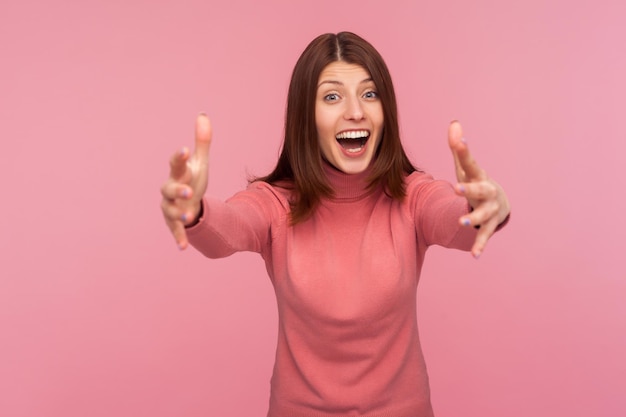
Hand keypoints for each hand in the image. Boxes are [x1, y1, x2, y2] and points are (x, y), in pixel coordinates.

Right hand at [161, 114, 211, 249]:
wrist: (187, 204)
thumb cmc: (191, 180)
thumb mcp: (199, 163)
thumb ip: (202, 142)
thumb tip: (203, 115)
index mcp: (178, 174)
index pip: (175, 163)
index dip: (178, 157)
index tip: (184, 149)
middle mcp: (170, 190)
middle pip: (169, 188)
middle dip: (178, 189)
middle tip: (189, 190)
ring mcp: (170, 207)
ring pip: (169, 210)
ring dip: (178, 213)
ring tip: (188, 215)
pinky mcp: (174, 222)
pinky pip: (175, 230)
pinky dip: (179, 238)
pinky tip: (183, 247)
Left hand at [448, 121, 509, 257]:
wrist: (499, 204)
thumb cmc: (477, 183)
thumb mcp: (466, 167)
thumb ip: (458, 148)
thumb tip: (453, 122)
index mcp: (478, 177)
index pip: (470, 163)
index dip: (464, 152)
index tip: (459, 141)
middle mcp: (486, 193)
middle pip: (480, 190)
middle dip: (470, 189)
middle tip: (458, 188)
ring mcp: (489, 210)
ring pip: (483, 215)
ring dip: (473, 218)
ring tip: (462, 221)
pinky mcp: (488, 226)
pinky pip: (483, 236)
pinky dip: (479, 245)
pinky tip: (474, 255)